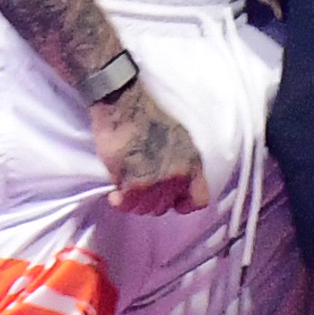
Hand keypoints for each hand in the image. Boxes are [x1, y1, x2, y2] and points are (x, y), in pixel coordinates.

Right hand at [89, 77, 206, 214]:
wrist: (125, 106)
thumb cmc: (148, 117)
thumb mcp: (179, 138)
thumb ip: (181, 162)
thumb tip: (175, 183)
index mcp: (192, 163)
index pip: (198, 199)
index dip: (183, 203)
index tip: (172, 202)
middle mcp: (177, 176)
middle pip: (165, 207)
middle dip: (152, 201)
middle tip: (139, 189)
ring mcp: (155, 182)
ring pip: (145, 208)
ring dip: (134, 203)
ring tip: (125, 191)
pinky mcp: (132, 184)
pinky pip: (127, 204)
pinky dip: (120, 202)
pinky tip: (115, 195)